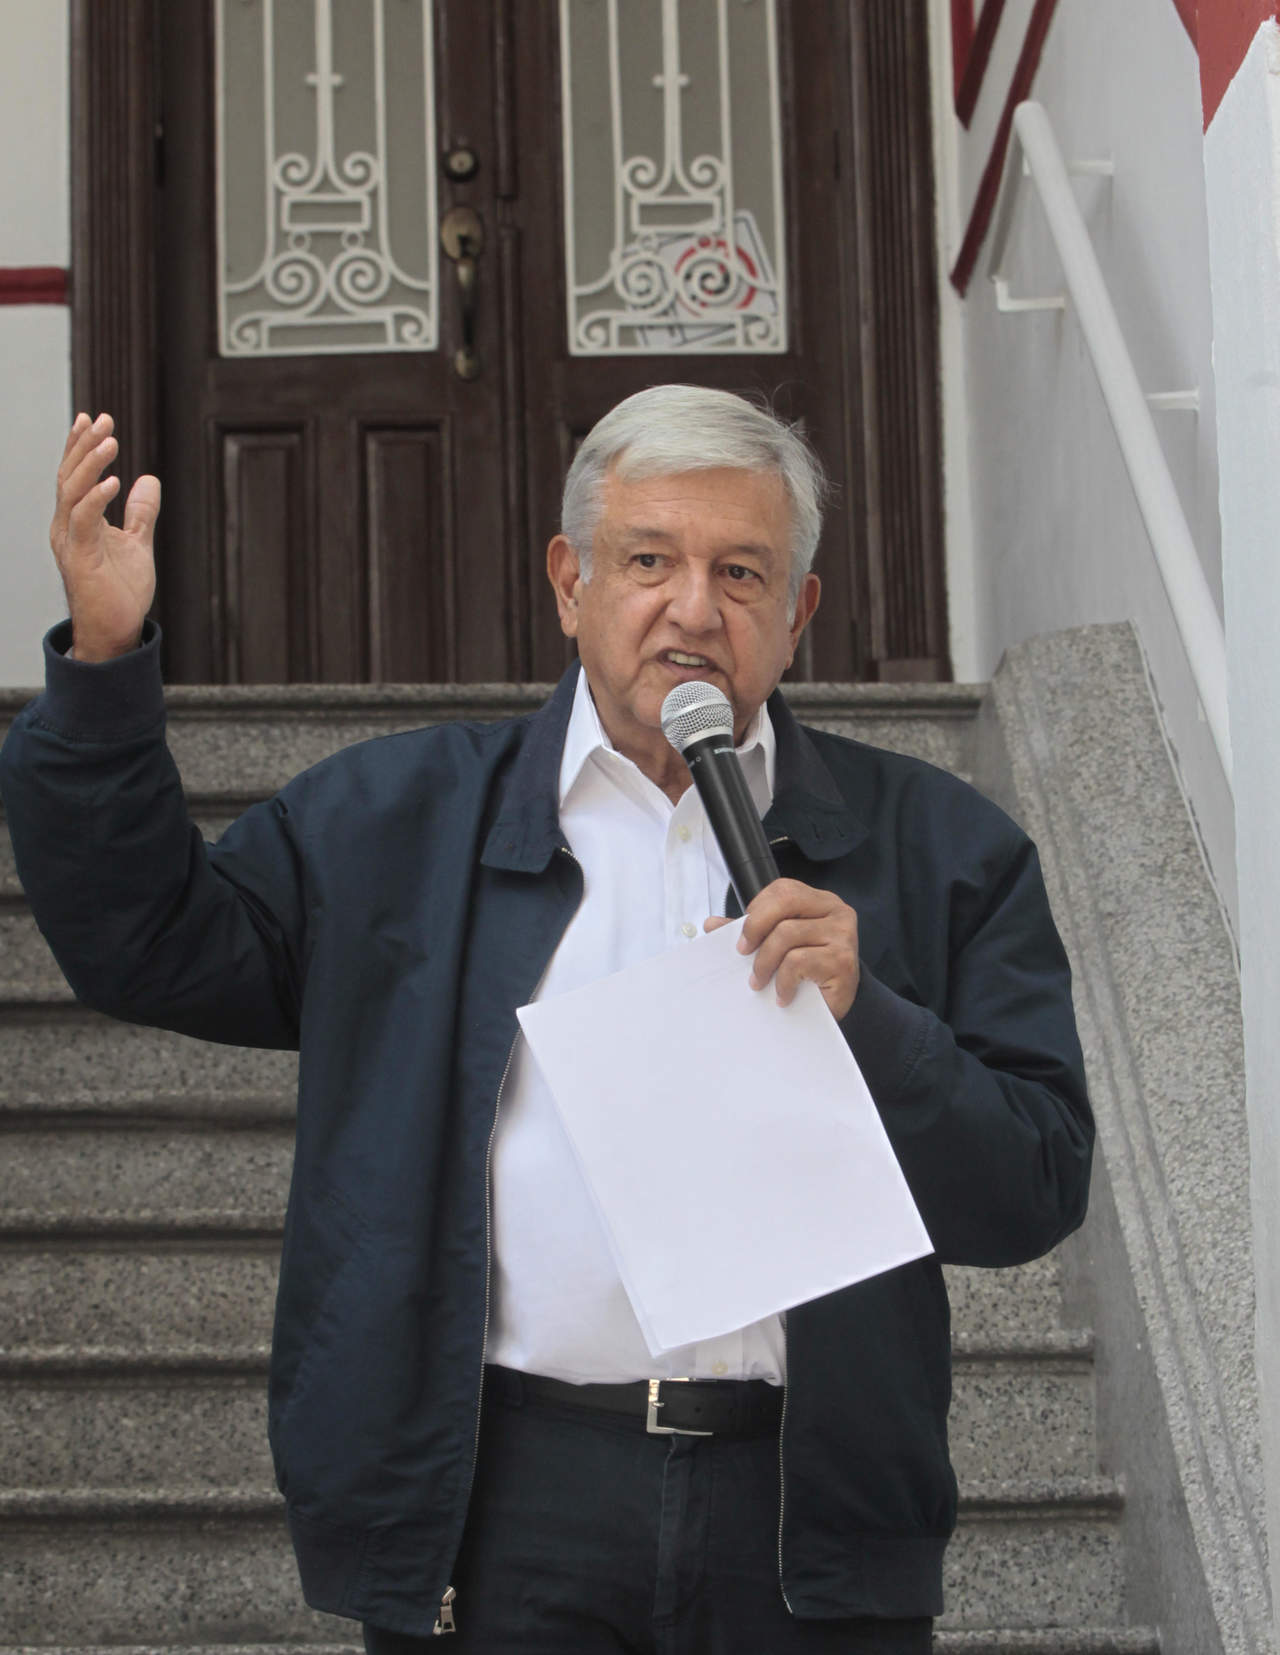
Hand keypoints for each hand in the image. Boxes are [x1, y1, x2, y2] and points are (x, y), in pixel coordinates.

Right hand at [51, 412, 160, 661]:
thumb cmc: (121, 591)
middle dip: (85, 446)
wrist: (116, 630)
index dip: (82, 446)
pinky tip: (115, 482)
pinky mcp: (79, 558)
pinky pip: (83, 521)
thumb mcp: (137, 542)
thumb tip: (149, 479)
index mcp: (78, 521)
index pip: (75, 475)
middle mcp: (67, 526)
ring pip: (72, 492)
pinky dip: (97, 498)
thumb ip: (141, 512)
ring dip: (90, 464)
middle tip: (104, 420)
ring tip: (110, 442)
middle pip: (69, 476)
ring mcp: (70, 541)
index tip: (94, 419)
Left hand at [705, 879, 860, 1020]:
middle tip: (742, 953)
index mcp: (820, 902)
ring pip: (787, 934)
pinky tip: (782, 995)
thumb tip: (711, 924)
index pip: (783, 890)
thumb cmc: (807, 972)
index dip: (757, 910)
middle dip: (755, 926)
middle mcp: (837, 912)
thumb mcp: (778, 946)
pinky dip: (783, 981)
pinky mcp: (842, 961)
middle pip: (786, 901)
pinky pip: (798, 962)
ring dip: (764, 963)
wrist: (835, 1007)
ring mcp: (843, 935)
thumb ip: (750, 931)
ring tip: (758, 982)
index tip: (743, 938)